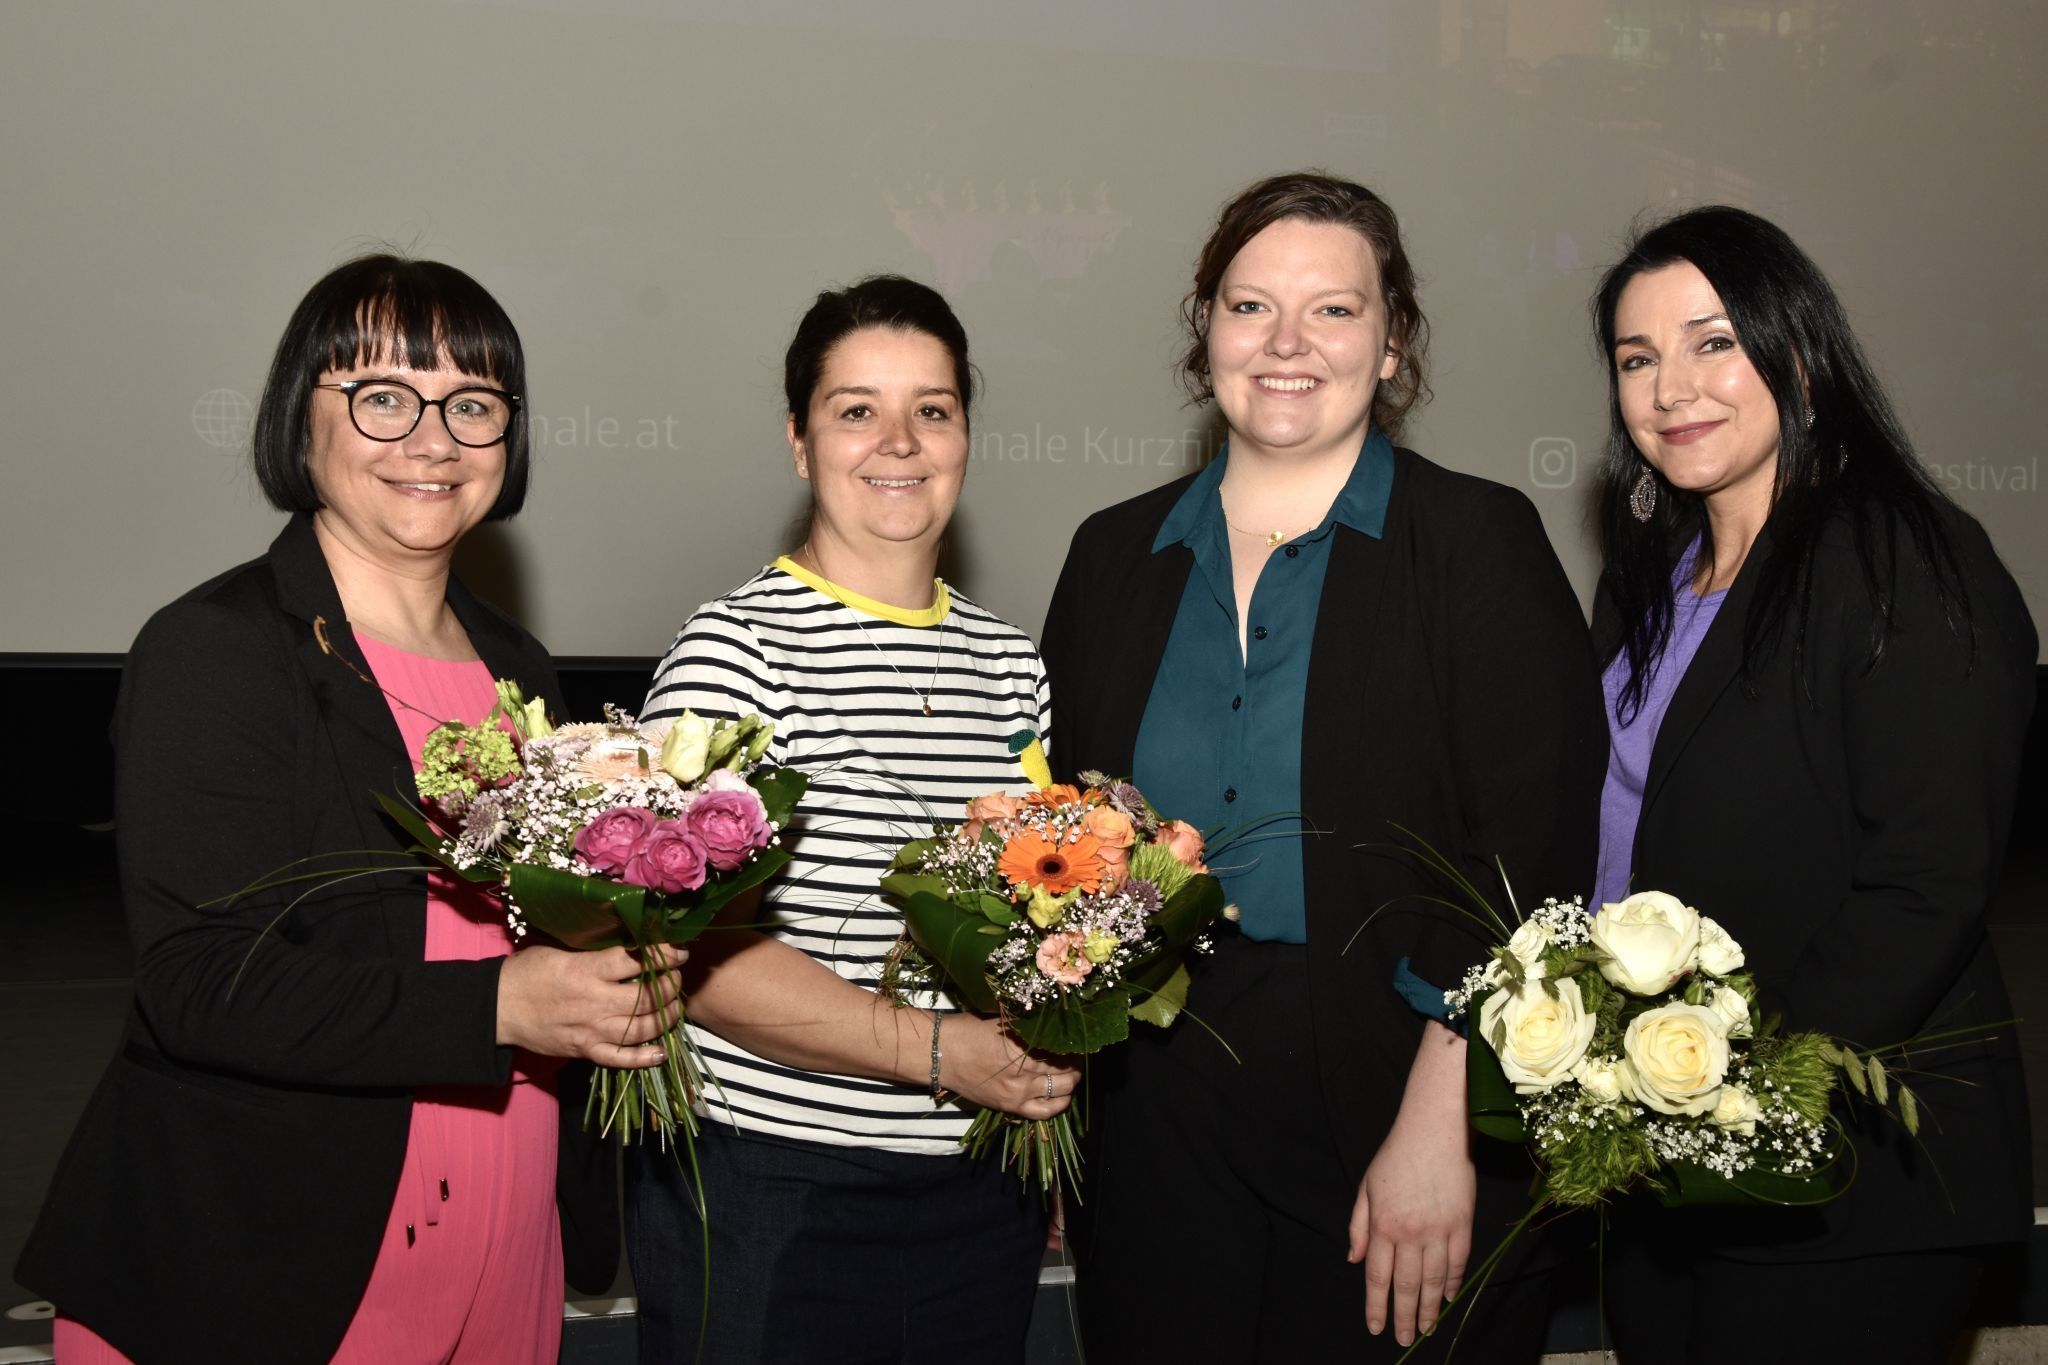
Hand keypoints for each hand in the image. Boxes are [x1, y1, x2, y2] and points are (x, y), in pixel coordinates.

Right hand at [495, 943, 686, 1067]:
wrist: (496, 1008)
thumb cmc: (526, 972)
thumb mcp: (558, 950)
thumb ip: (594, 951)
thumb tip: (628, 941)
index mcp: (586, 971)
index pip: (635, 960)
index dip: (663, 954)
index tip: (677, 950)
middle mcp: (594, 1001)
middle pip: (647, 996)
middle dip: (669, 984)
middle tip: (674, 976)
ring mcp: (591, 1030)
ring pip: (642, 1028)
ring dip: (665, 1016)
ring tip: (672, 1005)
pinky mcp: (584, 1051)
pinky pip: (620, 1059)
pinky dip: (643, 1058)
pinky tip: (661, 1051)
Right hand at [936, 1012, 1079, 1119]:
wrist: (939, 1053)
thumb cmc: (968, 1029)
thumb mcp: (1003, 1020)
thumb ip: (1029, 1025)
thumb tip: (1055, 1021)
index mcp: (1024, 1047)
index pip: (1063, 1049)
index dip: (1074, 1044)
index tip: (1077, 1038)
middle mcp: (1025, 1073)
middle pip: (1067, 1070)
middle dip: (1076, 1062)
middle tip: (1077, 1054)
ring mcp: (1018, 1093)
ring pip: (1062, 1091)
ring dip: (1072, 1081)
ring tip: (1072, 1072)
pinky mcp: (1010, 1106)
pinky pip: (1045, 1112)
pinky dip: (1059, 1104)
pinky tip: (1062, 1094)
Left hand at [1348, 1023, 1475, 1345]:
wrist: (1436, 1130)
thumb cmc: (1396, 1156)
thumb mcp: (1367, 1187)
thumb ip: (1359, 1227)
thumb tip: (1354, 1261)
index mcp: (1383, 1225)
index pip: (1378, 1277)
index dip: (1376, 1306)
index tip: (1375, 1328)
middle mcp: (1411, 1233)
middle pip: (1406, 1286)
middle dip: (1403, 1317)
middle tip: (1403, 1340)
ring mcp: (1439, 1230)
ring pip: (1434, 1281)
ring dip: (1429, 1309)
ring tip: (1426, 1329)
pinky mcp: (1463, 1224)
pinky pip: (1458, 1263)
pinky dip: (1453, 1285)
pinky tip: (1448, 1300)